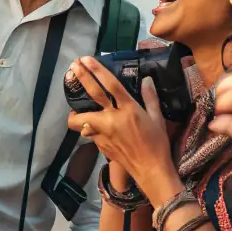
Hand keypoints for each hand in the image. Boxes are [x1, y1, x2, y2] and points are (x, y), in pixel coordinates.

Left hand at [67, 57, 178, 205]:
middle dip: (81, 78)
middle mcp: (112, 119)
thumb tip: (147, 79)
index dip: (96, 70)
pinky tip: (95, 127)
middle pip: (91, 95)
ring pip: (79, 120)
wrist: (150, 170)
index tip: (86, 59)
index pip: (110, 84)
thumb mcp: (157, 118)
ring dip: (75, 113)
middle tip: (74, 66)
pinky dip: (89, 127)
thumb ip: (150, 97)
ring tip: (77, 108)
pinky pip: (88, 132)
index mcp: (128, 109)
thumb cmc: (157, 143)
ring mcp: (103, 133)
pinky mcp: (99, 145)